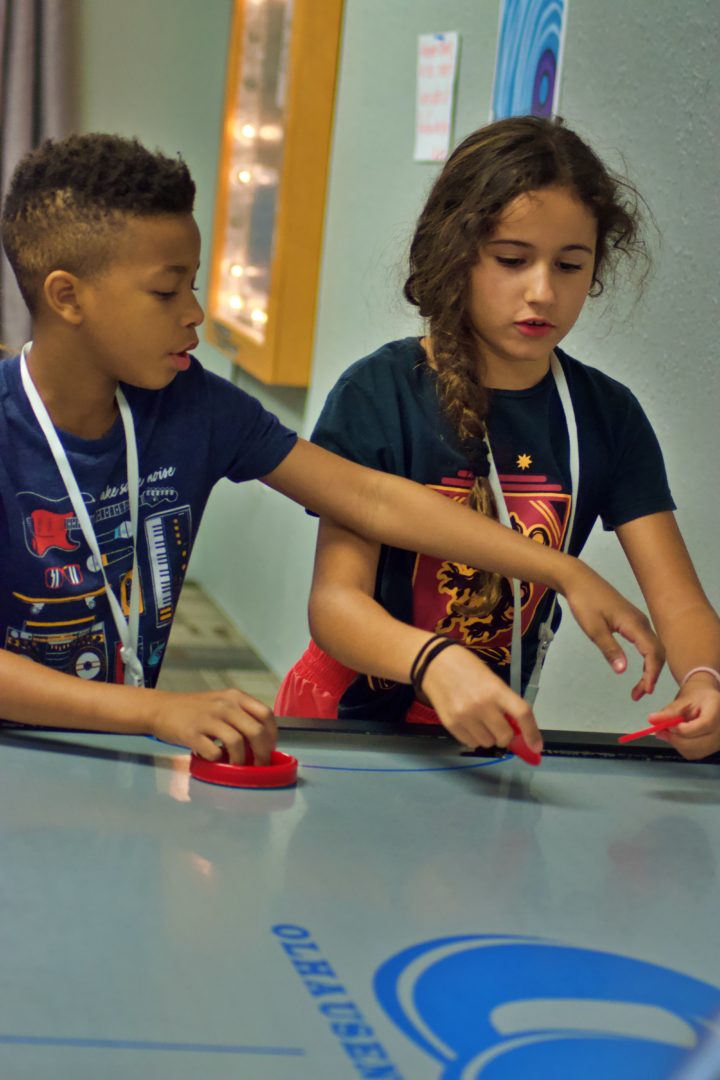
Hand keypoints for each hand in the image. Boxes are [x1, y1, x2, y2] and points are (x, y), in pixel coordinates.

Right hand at [148, 688, 277, 763]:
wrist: (161, 708)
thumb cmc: (194, 708)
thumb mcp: (221, 703)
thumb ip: (241, 716)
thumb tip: (262, 741)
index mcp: (235, 696)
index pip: (266, 714)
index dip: (272, 735)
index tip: (270, 749)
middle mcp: (225, 705)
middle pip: (256, 731)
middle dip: (262, 753)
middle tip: (260, 765)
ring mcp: (208, 718)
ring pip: (237, 743)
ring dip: (240, 760)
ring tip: (236, 766)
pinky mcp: (192, 733)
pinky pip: (214, 752)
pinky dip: (218, 760)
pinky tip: (214, 759)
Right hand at [421, 644, 542, 755]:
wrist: (434, 663)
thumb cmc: (467, 667)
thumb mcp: (491, 679)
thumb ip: (504, 702)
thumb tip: (517, 728)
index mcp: (496, 690)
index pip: (522, 714)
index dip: (532, 733)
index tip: (536, 746)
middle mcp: (481, 705)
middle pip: (505, 735)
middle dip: (506, 735)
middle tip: (501, 727)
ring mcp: (465, 717)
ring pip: (488, 743)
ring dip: (489, 737)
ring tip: (480, 722)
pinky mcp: (450, 724)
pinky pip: (470, 743)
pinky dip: (474, 738)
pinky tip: (469, 724)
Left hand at [561, 561, 663, 698]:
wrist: (579, 580)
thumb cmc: (585, 602)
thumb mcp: (594, 629)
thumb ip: (609, 649)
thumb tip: (622, 670)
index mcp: (634, 624)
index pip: (653, 653)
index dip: (651, 674)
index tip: (644, 691)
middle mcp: (641, 622)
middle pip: (658, 652)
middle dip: (652, 675)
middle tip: (639, 694)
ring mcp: (638, 620)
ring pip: (653, 648)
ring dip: (650, 668)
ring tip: (638, 687)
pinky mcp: (632, 620)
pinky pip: (647, 642)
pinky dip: (646, 658)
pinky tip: (638, 668)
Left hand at [647, 674, 719, 760]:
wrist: (707, 701)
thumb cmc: (696, 697)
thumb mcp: (683, 700)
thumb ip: (669, 712)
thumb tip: (651, 720)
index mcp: (717, 709)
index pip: (705, 724)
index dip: (684, 729)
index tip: (668, 726)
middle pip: (700, 743)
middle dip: (676, 739)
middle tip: (660, 731)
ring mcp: (719, 741)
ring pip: (695, 751)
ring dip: (677, 744)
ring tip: (667, 732)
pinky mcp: (713, 748)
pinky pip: (695, 754)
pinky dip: (682, 748)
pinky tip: (676, 737)